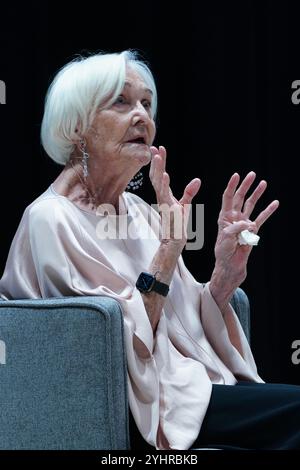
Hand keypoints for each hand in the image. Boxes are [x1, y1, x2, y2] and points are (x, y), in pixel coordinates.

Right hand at [149, 145, 200, 244]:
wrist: (174, 241)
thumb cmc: (178, 225)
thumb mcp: (185, 205)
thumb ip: (189, 192)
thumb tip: (197, 180)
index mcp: (165, 194)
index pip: (161, 174)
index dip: (160, 162)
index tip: (159, 149)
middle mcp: (162, 197)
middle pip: (156, 175)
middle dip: (155, 161)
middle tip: (154, 147)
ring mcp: (163, 202)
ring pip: (157, 182)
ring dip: (157, 169)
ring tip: (157, 156)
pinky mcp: (167, 209)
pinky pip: (164, 195)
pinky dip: (164, 185)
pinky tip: (165, 175)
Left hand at [211, 172, 278, 302]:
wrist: (230, 264)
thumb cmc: (223, 251)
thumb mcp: (226, 238)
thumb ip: (237, 228)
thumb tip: (250, 223)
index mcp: (224, 217)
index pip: (228, 197)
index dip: (232, 186)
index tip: (237, 175)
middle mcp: (234, 217)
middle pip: (241, 197)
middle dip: (246, 186)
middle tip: (252, 174)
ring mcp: (244, 222)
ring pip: (252, 205)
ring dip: (257, 194)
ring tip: (264, 183)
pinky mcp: (253, 230)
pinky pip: (262, 218)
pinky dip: (268, 210)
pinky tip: (275, 203)